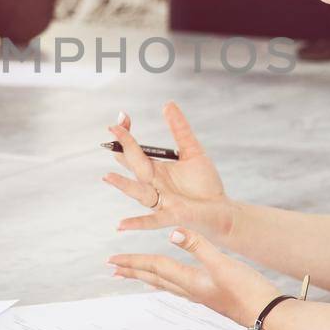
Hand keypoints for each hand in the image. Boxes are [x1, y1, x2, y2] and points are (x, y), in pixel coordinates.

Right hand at [103, 101, 234, 236]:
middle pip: (135, 165)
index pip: (134, 150)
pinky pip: (151, 219)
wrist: (222, 210)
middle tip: (114, 130)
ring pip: (138, 192)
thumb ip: (180, 129)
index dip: (127, 134)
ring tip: (106, 177)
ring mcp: (161, 200)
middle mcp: (153, 184)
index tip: (121, 117)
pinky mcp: (172, 214)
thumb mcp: (193, 151)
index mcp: (155, 169)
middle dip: (125, 148)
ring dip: (123, 185)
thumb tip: (167, 104)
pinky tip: (120, 225)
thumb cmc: (205, 184)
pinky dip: (136, 222)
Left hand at [110, 228, 277, 328]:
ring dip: (148, 278)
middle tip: (113, 270)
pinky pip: (182, 289)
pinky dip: (170, 283)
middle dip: (133, 272)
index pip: (155, 267)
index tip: (112, 260)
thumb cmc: (249, 291)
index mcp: (191, 281)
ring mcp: (202, 296)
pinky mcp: (213, 298)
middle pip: (155, 278)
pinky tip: (174, 283)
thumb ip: (198, 246)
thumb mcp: (223, 263)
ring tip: (135, 276)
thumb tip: (172, 232)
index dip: (134, 261)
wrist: (270, 316)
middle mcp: (192, 290)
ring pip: (167, 285)